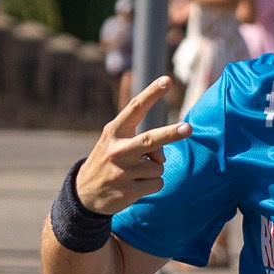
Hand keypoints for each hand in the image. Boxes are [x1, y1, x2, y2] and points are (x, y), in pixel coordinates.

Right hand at [73, 77, 190, 211]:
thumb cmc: (109, 161)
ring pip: (159, 167)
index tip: (167, 80)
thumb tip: (161, 157)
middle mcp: (117, 150)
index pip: (135, 108)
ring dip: (155, 170)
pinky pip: (157, 184)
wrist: (85, 193)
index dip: (152, 93)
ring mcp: (122, 172)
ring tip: (136, 173)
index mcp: (114, 132)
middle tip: (188, 128)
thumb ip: (142, 142)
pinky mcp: (128, 190)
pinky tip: (137, 185)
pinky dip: (153, 184)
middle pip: (151, 139)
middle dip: (171, 133)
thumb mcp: (117, 144)